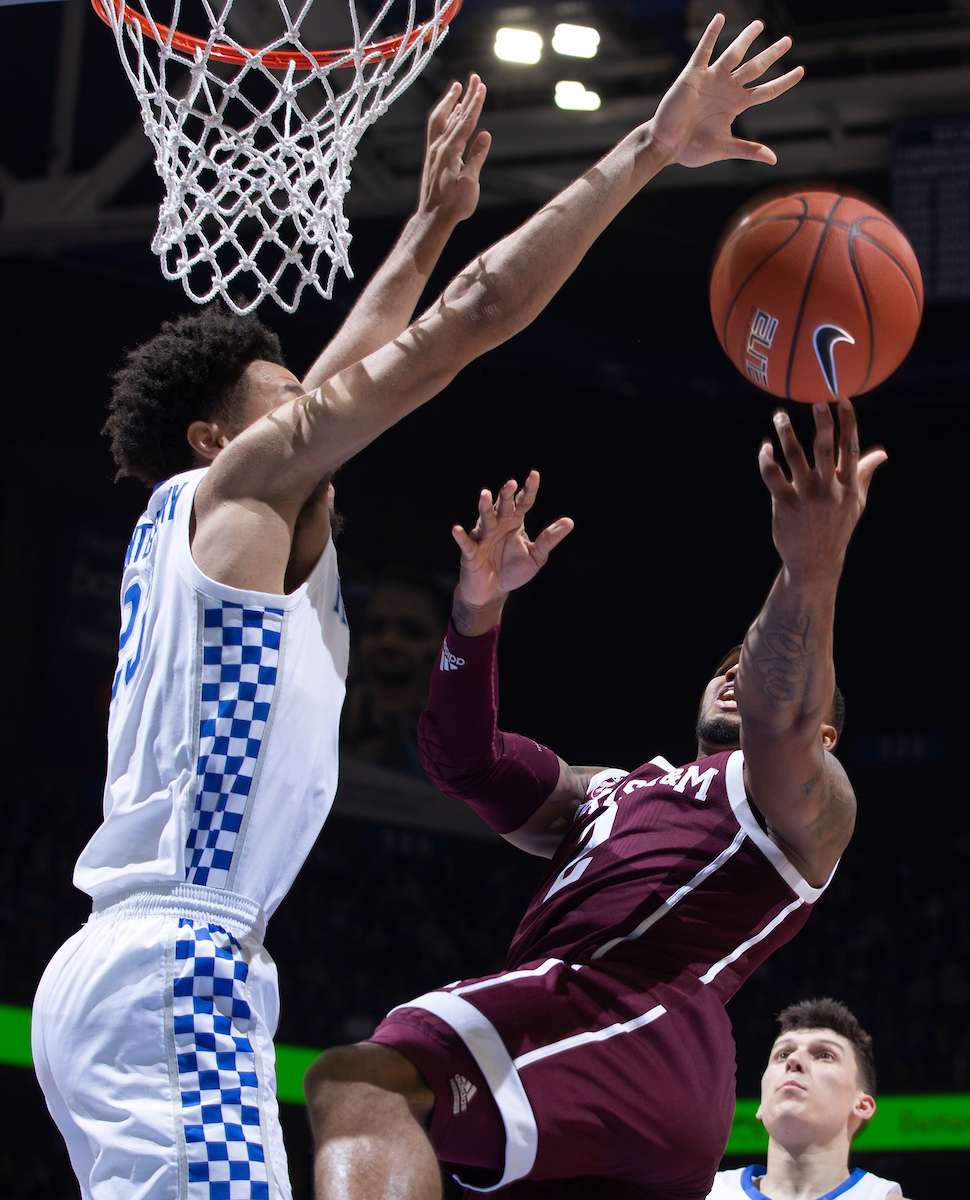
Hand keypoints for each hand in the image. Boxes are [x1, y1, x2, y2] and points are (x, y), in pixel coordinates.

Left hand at [418, 75, 490, 224]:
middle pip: (455, 114)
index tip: (481, 86)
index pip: (465, 121)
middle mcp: (439, 146)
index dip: (475, 103)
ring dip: (450, 101)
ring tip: (456, 86)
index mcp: (450, 151)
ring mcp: (433, 150)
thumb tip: (485, 135)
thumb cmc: (453, 205)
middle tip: (474, 76)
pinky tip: (449, 111)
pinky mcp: (432, 155)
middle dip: (466, 95)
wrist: (432, 217)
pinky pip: (436, 128)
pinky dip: (443, 115)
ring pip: (441, 118)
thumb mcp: (469, 184)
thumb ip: (476, 158)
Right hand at [453, 471, 573, 610]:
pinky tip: (457, 530)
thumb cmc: (513, 570)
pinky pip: (466, 544)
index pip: (522, 502)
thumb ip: (549, 539)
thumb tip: (569, 522)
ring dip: (485, 508)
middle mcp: (497, 525)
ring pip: (484, 520)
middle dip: (506, 495)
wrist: (493, 592)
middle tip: (511, 483)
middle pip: (502, 506)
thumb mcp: (536, 556)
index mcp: (514, 522)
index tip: (534, 475)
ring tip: (485, 495)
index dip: (528, 489)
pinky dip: (461, 537)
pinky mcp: (471, 554)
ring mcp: (482, 538)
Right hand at [649, 14, 802, 167]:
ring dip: (746, 39)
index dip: (784, 81)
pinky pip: (704, 50)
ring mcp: (711, 79)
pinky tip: (720, 18)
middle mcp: (727, 89)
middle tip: (788, 41)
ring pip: (734, 54)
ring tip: (760, 25)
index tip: (801, 71)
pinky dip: (711, 34)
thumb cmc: (692, 149)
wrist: (666, 146)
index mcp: (736, 105)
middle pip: (755, 67)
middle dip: (772, 54)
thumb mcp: (724, 148)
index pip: (766, 91)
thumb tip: (774, 160)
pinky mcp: (693, 75)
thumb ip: (749, 150)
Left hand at [759, 400, 886, 580]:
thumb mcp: (856, 503)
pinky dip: (767, 459)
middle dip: (823, 424)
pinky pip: (773, 476)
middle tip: (817, 401)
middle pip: (826, 450)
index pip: (851, 448)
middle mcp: (829, 490)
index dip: (849, 423)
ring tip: (779, 415)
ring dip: (786, 433)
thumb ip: (864, 474)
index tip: (844, 400)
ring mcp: (806, 497)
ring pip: (795, 458)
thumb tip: (882, 453)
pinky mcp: (785, 505)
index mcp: (848, 486)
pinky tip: (765, 447)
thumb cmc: (837, 527)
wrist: (815, 562)